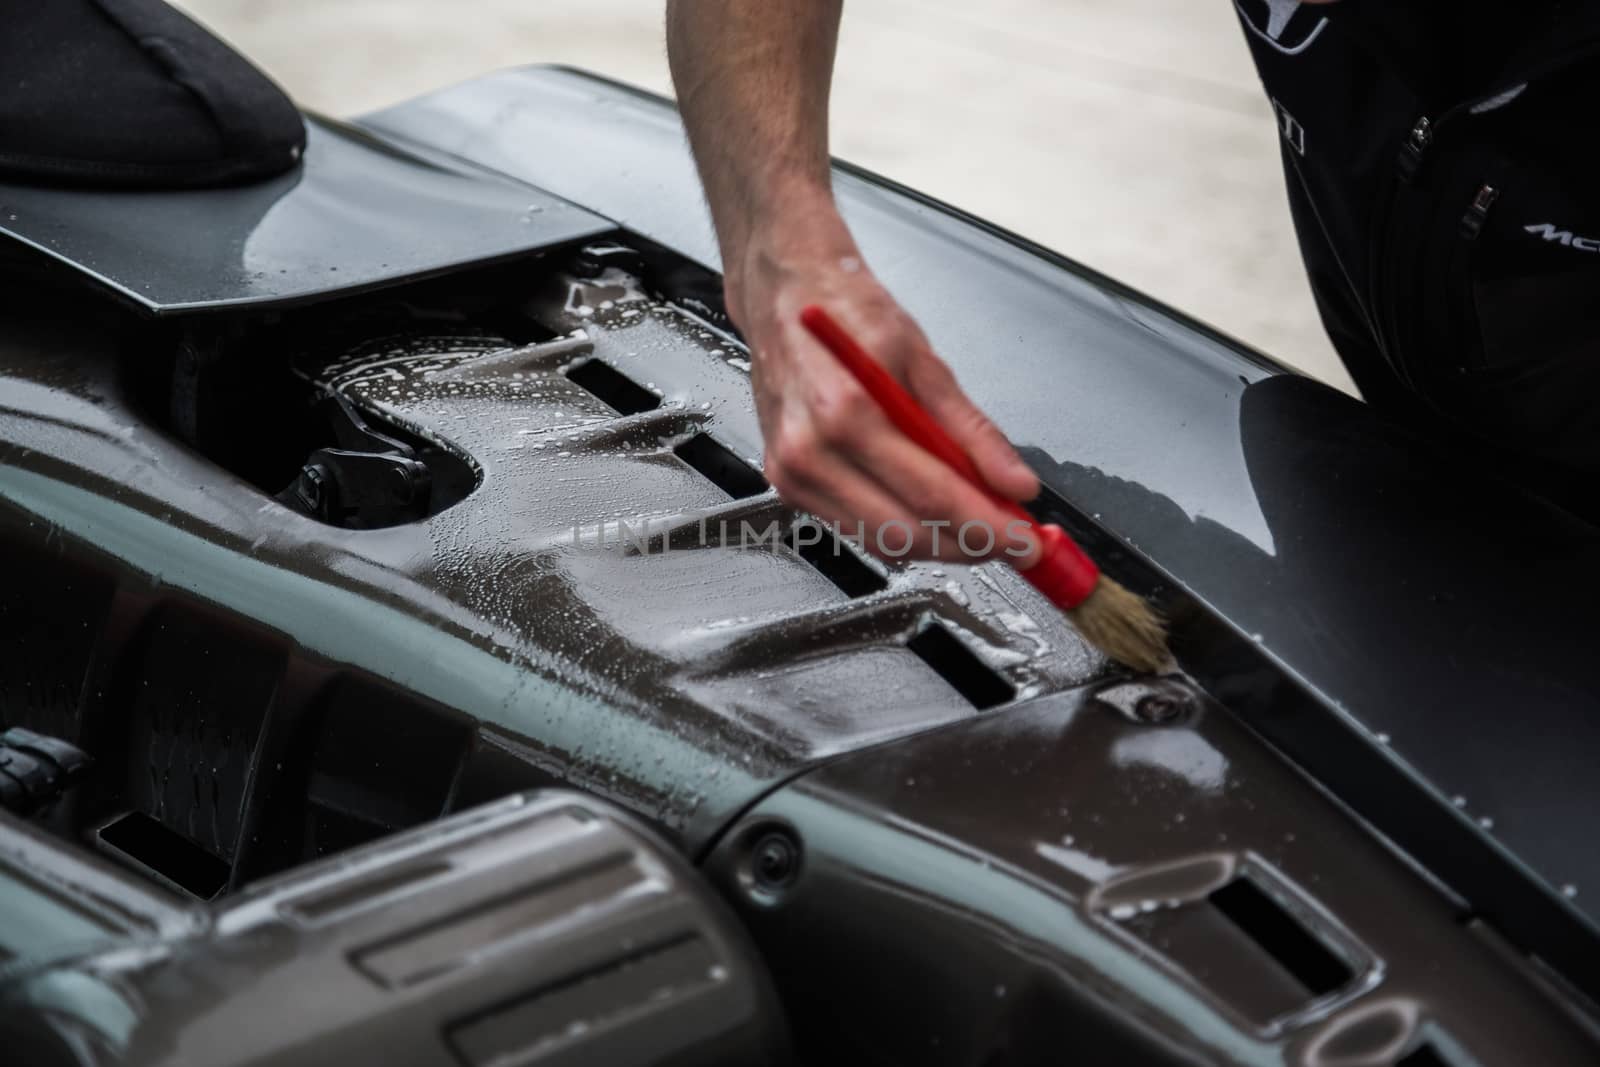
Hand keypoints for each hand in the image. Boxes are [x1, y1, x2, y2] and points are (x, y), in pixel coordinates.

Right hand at [725, 201, 1040, 564]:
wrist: (785, 294)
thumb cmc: (846, 312)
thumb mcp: (923, 359)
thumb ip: (972, 430)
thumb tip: (1014, 482)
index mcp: (848, 412)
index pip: (934, 495)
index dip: (989, 527)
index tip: (1028, 540)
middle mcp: (812, 451)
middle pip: (907, 532)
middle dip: (967, 544)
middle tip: (1010, 537)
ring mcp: (793, 473)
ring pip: (881, 542)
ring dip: (937, 543)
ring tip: (977, 523)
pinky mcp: (788, 483)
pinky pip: (854, 529)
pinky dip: (899, 528)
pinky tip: (928, 511)